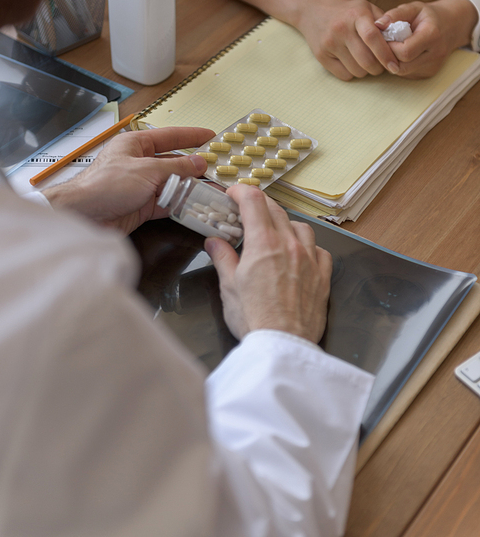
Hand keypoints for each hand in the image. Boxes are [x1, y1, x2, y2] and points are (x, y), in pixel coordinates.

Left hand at [44, 126, 213, 233]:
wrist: (84, 217)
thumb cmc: (104, 186)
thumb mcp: (147, 171)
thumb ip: (176, 168)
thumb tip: (199, 163)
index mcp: (136, 144)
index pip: (170, 136)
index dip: (192, 136)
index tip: (211, 136)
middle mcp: (139, 163)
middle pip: (173, 162)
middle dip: (195, 166)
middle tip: (218, 168)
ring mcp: (141, 185)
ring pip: (172, 184)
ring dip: (190, 187)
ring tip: (212, 189)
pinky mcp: (141, 206)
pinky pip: (167, 202)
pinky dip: (181, 204)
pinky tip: (195, 204)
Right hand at [205, 185, 331, 343]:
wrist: (283, 346)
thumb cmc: (255, 319)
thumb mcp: (229, 287)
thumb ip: (222, 258)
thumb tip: (214, 243)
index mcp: (264, 243)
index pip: (253, 201)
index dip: (241, 192)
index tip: (233, 195)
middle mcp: (290, 245)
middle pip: (276, 210)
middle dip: (259, 206)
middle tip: (246, 213)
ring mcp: (309, 260)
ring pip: (300, 226)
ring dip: (285, 224)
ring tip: (274, 234)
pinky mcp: (323, 277)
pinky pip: (320, 250)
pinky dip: (308, 246)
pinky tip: (299, 255)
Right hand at [296, 0, 399, 80]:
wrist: (313, 11)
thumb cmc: (346, 12)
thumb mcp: (365, 8)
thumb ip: (384, 22)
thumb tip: (401, 41)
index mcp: (356, 15)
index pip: (373, 38)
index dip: (386, 54)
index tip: (394, 65)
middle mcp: (341, 29)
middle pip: (366, 59)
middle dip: (378, 68)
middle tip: (382, 65)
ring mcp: (329, 43)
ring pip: (356, 70)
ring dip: (366, 71)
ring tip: (366, 61)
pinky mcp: (321, 55)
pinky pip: (344, 75)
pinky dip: (352, 73)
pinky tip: (352, 63)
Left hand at [375, 0, 476, 78]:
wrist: (453, 25)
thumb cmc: (430, 16)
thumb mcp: (414, 8)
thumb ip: (395, 14)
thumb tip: (377, 24)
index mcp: (432, 35)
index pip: (404, 52)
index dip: (389, 47)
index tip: (384, 37)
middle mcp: (435, 55)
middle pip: (401, 66)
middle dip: (389, 56)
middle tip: (386, 44)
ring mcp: (433, 67)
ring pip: (402, 72)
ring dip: (393, 61)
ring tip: (395, 47)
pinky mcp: (429, 74)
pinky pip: (407, 74)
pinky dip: (400, 65)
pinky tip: (402, 53)